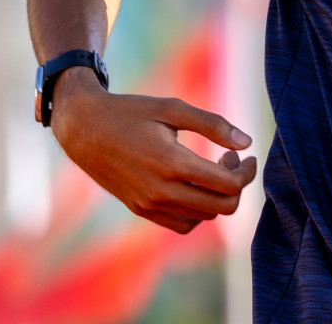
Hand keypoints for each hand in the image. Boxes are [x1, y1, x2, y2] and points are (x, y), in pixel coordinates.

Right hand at [50, 67, 257, 232]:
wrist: (84, 129)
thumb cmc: (131, 112)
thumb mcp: (173, 108)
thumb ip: (214, 124)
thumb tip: (247, 143)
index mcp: (172, 163)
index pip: (227, 185)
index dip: (247, 171)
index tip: (247, 154)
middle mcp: (160, 191)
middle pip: (220, 206)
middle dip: (237, 184)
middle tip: (230, 158)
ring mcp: (149, 204)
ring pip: (203, 217)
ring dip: (217, 197)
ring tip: (212, 167)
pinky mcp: (140, 210)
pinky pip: (181, 224)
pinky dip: (197, 210)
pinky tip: (195, 184)